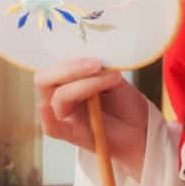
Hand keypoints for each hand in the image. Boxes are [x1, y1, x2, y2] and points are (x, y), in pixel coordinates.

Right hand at [36, 58, 150, 174]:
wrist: (139, 127)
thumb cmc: (125, 103)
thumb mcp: (114, 77)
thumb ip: (99, 69)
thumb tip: (90, 60)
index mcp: (67, 79)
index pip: (52, 65)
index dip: (65, 56)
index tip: (89, 50)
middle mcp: (61, 96)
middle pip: (45, 80)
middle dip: (70, 69)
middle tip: (97, 64)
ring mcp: (64, 115)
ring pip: (58, 98)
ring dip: (84, 85)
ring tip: (112, 79)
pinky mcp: (70, 134)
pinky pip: (51, 127)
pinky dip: (50, 117)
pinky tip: (60, 108)